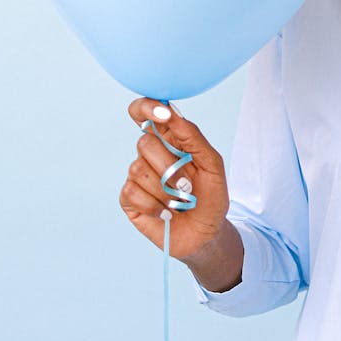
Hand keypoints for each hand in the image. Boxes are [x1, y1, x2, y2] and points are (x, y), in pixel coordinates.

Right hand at [120, 99, 242, 290]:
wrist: (206, 233)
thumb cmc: (211, 196)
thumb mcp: (212, 164)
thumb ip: (193, 137)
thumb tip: (172, 114)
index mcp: (169, 138)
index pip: (145, 111)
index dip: (146, 107)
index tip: (162, 114)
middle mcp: (150, 153)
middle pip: (144, 142)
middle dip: (169, 166)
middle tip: (187, 185)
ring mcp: (137, 175)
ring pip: (138, 168)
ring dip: (165, 190)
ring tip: (180, 202)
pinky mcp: (129, 198)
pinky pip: (131, 191)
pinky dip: (154, 204)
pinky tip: (166, 212)